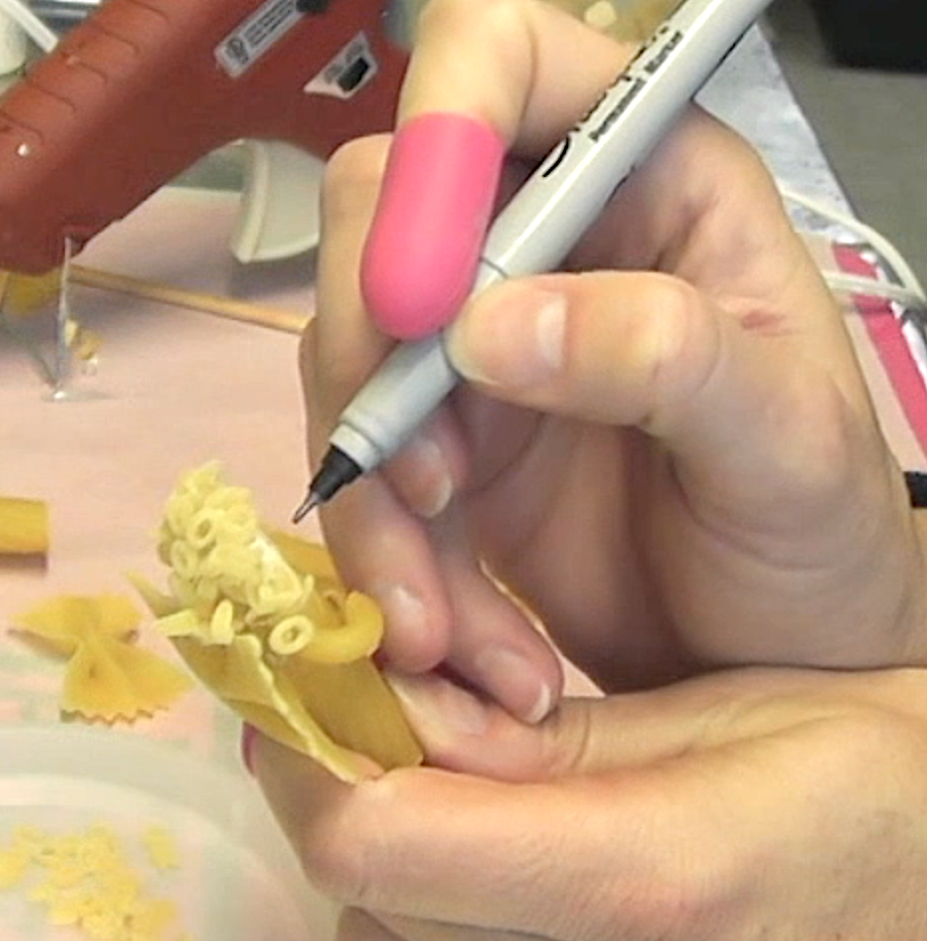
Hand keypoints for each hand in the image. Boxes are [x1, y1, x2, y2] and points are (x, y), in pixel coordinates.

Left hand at [251, 666, 926, 940]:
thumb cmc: (856, 771)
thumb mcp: (704, 717)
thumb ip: (536, 733)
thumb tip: (393, 712)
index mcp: (631, 879)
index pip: (374, 842)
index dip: (309, 757)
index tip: (307, 686)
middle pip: (363, 897)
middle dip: (335, 791)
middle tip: (371, 711)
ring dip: (381, 859)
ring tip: (438, 782)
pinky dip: (426, 924)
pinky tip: (480, 862)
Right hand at [302, 0, 926, 715]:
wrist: (780, 648)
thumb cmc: (815, 532)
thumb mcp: (784, 440)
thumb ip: (662, 357)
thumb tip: (486, 328)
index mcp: (649, 184)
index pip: (507, 65)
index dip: (444, 126)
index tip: (427, 286)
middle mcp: (543, 248)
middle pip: (380, 220)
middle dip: (374, 356)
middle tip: (429, 486)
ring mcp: (480, 352)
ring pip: (351, 367)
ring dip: (376, 501)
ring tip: (443, 622)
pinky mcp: (443, 447)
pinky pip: (365, 475)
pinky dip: (386, 560)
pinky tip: (447, 636)